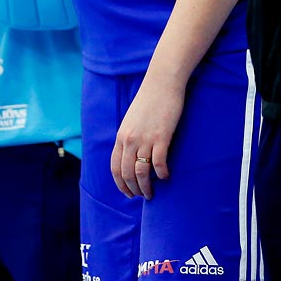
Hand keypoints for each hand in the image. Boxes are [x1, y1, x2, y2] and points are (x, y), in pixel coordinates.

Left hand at [111, 67, 185, 199]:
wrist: (161, 83)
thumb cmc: (149, 101)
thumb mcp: (132, 120)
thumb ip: (130, 136)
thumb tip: (131, 154)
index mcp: (121, 136)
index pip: (115, 167)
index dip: (120, 184)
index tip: (127, 193)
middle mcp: (130, 140)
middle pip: (127, 173)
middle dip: (133, 189)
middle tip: (142, 197)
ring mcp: (145, 139)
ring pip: (141, 172)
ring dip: (146, 187)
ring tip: (152, 194)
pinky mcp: (161, 138)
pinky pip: (158, 164)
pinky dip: (161, 174)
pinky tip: (166, 177)